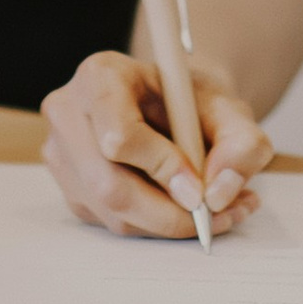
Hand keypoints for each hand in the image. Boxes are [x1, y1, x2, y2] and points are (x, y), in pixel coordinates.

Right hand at [41, 49, 274, 236]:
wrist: (173, 104)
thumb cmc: (194, 101)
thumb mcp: (229, 107)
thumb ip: (240, 142)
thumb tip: (218, 192)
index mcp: (100, 76)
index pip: (118, 134)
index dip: (161, 166)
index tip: (200, 187)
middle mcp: (68, 113)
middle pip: (109, 184)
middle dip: (169, 212)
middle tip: (219, 216)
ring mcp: (62, 154)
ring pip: (112, 212)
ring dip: (169, 224)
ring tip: (220, 214)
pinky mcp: (71, 188)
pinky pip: (112, 223)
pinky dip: (156, 227)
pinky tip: (189, 211)